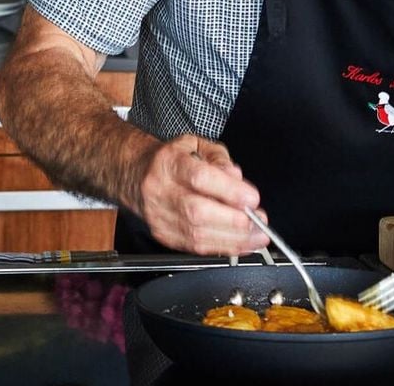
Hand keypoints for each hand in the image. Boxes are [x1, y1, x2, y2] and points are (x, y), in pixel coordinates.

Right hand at [131, 135, 265, 255]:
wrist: (135, 174)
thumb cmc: (170, 160)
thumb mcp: (196, 145)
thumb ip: (219, 159)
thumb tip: (237, 179)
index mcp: (169, 163)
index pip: (199, 178)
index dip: (228, 191)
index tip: (252, 199)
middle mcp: (161, 190)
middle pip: (197, 212)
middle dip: (234, 221)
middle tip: (259, 221)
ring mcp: (160, 216)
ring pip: (197, 235)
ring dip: (233, 239)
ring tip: (257, 237)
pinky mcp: (163, 235)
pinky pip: (195, 248)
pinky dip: (222, 247)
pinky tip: (241, 244)